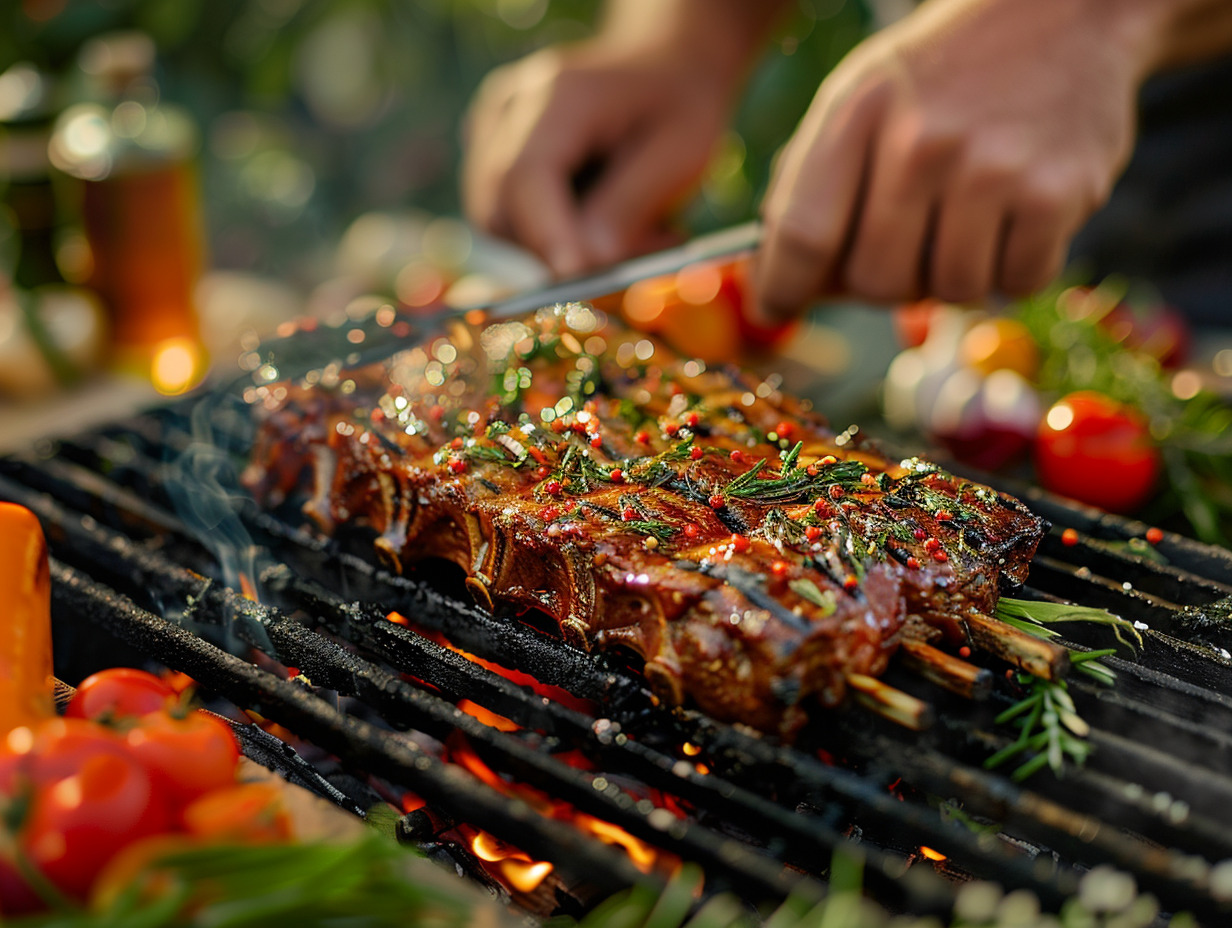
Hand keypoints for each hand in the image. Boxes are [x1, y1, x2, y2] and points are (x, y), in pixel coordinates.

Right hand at [463, 45, 729, 276]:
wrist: (664, 68)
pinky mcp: (492, 156)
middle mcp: (509, 108)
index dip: (544, 234)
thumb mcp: (681, 153)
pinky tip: (607, 220)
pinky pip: (507, 221)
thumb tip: (586, 264)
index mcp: (559, 95)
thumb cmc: (678, 107)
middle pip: (498, 208)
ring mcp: (491, 131)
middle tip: (646, 247)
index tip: (574, 277)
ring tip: (640, 230)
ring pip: (498, 224)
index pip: (525, 176)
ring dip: (560, 247)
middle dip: (557, 250)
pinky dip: (553, 236)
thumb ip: (629, 207)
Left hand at [755, 0, 1151, 316]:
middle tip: (908, 246)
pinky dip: (1014, 268)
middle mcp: (921, 141)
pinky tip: (1015, 216)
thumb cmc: (944, 76)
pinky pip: (1016, 283)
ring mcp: (992, 169)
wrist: (1064, 12)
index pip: (802, 235)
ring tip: (968, 218)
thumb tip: (786, 289)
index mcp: (858, 113)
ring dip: (954, 274)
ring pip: (948, 292)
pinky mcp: (1057, 193)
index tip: (777, 307)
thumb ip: (814, 188)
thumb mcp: (861, 100)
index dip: (781, 286)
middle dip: (885, 280)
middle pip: (874, 280)